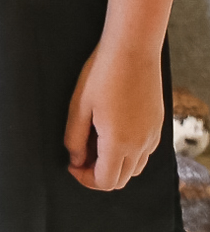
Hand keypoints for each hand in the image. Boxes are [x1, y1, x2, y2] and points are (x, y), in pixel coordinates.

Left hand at [65, 41, 164, 190]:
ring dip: (115, 165)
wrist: (133, 49)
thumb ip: (74, 138)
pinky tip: (114, 131)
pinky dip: (129, 153)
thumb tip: (75, 160)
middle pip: (120, 180)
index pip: (104, 182)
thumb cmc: (102, 73)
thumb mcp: (79, 105)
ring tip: (97, 141)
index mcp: (118, 143)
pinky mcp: (158, 126)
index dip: (85, 179)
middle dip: (98, 174)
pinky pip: (144, 152)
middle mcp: (140, 146)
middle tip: (81, 154)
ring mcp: (152, 136)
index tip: (72, 164)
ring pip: (134, 168)